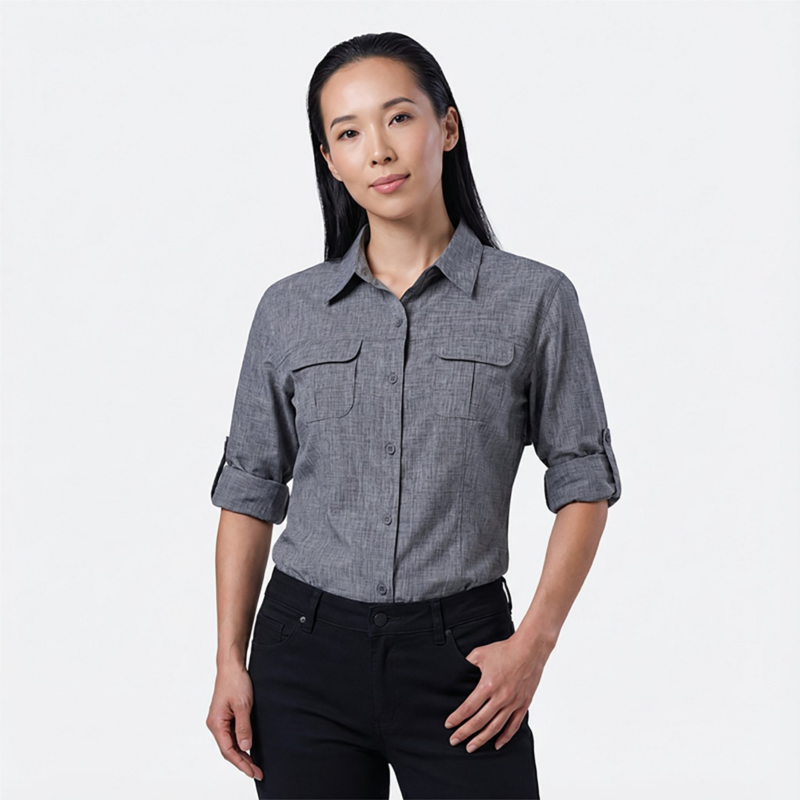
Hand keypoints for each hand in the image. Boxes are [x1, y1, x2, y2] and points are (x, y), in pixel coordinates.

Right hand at [206, 663, 262, 781]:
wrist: (232, 665)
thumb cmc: (235, 681)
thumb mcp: (243, 705)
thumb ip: (243, 727)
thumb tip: (245, 748)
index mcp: (216, 723)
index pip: (228, 750)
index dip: (241, 763)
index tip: (253, 772)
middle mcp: (215, 724)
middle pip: (228, 750)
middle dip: (243, 762)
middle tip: (258, 773)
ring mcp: (219, 720)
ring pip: (230, 743)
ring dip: (242, 754)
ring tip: (255, 766)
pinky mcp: (225, 716)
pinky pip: (231, 735)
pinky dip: (240, 744)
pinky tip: (248, 749)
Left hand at [443, 632, 546, 752]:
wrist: (530, 649)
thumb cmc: (505, 650)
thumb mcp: (480, 654)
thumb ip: (466, 664)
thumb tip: (456, 672)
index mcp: (487, 685)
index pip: (468, 708)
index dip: (457, 718)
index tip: (449, 725)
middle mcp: (500, 697)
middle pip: (479, 721)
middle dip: (465, 733)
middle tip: (454, 740)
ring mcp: (513, 703)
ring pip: (495, 727)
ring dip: (482, 739)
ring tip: (471, 747)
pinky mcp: (523, 704)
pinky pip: (513, 726)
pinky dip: (504, 737)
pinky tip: (496, 744)